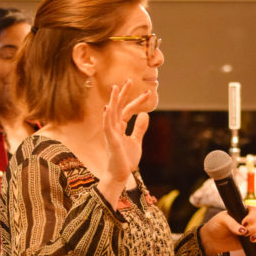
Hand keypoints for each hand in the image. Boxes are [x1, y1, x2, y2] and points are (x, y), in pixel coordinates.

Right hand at [98, 80, 150, 205]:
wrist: (120, 175)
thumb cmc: (126, 160)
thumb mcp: (136, 141)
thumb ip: (139, 128)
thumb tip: (145, 114)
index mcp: (120, 127)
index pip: (128, 110)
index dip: (137, 101)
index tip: (148, 93)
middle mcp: (114, 128)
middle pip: (119, 107)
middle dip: (124, 94)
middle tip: (129, 80)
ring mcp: (111, 134)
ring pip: (111, 113)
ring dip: (113, 101)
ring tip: (116, 88)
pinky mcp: (110, 141)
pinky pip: (106, 127)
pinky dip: (106, 117)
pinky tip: (107, 107)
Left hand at [199, 207, 255, 255]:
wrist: (212, 240)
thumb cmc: (216, 226)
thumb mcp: (222, 220)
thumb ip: (232, 224)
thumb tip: (243, 231)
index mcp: (242, 211)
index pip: (254, 210)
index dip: (252, 216)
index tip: (244, 222)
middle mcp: (248, 220)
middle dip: (254, 227)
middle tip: (244, 233)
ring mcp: (250, 230)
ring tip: (250, 239)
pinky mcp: (250, 240)